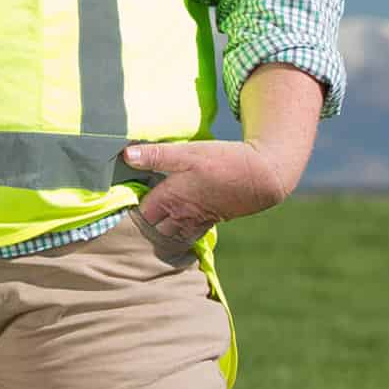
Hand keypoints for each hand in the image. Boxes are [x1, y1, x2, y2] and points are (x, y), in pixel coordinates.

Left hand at [122, 139, 296, 242]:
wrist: (262, 176)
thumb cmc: (223, 161)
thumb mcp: (186, 152)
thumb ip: (156, 155)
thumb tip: (126, 154)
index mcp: (171, 199)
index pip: (142, 213)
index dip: (134, 206)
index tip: (128, 195)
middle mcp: (182, 215)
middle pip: (155, 229)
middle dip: (146, 223)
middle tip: (141, 208)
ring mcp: (198, 221)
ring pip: (173, 235)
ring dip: (163, 229)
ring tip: (157, 217)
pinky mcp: (213, 220)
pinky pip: (190, 234)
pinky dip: (181, 231)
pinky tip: (180, 220)